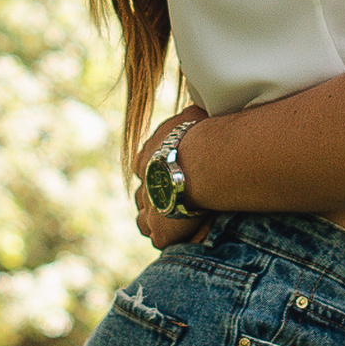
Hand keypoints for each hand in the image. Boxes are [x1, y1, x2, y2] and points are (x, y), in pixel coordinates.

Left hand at [130, 109, 209, 247]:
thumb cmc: (201, 134)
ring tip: (172, 223)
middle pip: (143, 194)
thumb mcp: (192, 115)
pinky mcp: (160, 231)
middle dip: (155, 197)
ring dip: (156, 220)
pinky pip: (159, 239)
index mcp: (145, 157)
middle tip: (172, 200)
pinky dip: (167, 238)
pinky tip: (179, 238)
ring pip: (144, 219)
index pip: (143, 165)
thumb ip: (190, 117)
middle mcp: (142, 183)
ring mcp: (149, 208)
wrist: (202, 162)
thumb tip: (197, 106)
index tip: (170, 172)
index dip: (156, 170)